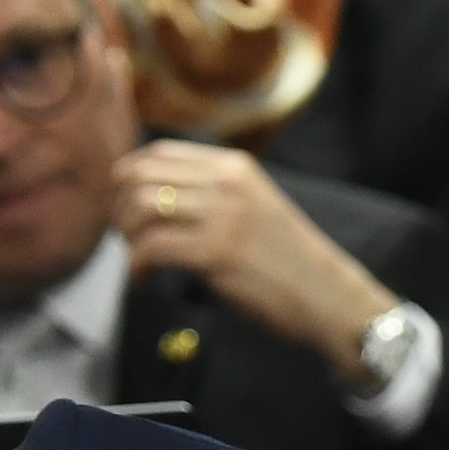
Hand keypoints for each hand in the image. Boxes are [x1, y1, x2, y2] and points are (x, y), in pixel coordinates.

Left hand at [113, 140, 408, 385]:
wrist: (329, 297)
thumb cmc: (289, 260)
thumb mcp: (253, 206)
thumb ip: (211, 192)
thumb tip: (149, 195)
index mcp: (233, 166)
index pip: (156, 152)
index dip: (128, 180)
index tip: (128, 210)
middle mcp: (226, 182)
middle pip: (138, 175)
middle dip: (119, 208)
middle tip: (128, 238)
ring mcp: (222, 216)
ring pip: (140, 208)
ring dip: (127, 237)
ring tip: (138, 259)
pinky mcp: (217, 253)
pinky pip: (151, 248)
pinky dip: (137, 266)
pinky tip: (145, 281)